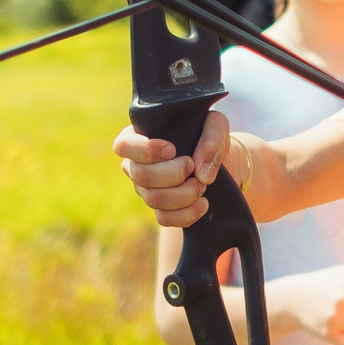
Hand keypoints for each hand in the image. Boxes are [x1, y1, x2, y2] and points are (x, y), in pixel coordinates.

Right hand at [114, 114, 230, 228]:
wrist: (220, 162)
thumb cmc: (210, 137)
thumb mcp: (217, 125)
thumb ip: (212, 139)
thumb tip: (202, 175)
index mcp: (141, 137)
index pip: (123, 145)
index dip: (145, 150)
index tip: (172, 150)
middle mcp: (137, 165)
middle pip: (141, 176)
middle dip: (173, 174)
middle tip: (193, 167)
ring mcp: (146, 189)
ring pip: (153, 199)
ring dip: (184, 194)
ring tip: (203, 184)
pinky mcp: (160, 209)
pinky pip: (164, 219)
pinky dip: (187, 214)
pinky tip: (204, 203)